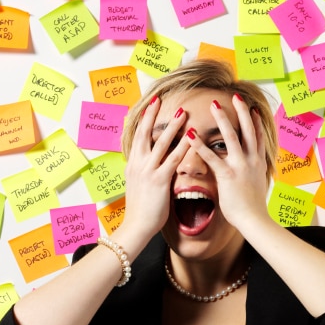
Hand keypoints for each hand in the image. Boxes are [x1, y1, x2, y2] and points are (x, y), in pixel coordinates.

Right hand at [121, 96, 189, 237]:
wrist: (136, 226)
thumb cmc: (141, 208)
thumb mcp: (139, 184)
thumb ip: (146, 170)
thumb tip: (154, 161)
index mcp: (133, 164)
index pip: (137, 136)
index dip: (143, 120)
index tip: (150, 105)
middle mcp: (138, 164)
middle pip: (145, 133)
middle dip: (152, 115)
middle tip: (160, 98)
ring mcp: (148, 171)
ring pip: (161, 142)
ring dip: (173, 126)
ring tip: (183, 112)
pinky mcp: (159, 180)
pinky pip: (172, 159)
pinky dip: (182, 147)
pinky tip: (191, 137)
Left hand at [185, 95, 270, 229]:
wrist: (254, 220)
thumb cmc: (253, 207)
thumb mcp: (256, 185)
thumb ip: (251, 174)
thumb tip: (249, 171)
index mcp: (258, 163)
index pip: (258, 137)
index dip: (255, 122)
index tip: (252, 109)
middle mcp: (251, 161)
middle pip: (248, 130)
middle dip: (241, 111)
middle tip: (236, 96)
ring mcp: (240, 166)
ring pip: (232, 137)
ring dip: (223, 119)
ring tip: (214, 105)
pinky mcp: (228, 175)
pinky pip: (212, 156)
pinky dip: (200, 144)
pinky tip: (191, 134)